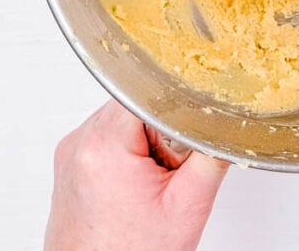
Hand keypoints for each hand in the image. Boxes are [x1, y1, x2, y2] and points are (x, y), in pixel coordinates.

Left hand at [45, 99, 228, 250]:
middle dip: (163, 128)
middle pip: (135, 104)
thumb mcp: (188, 206)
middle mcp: (79, 143)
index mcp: (104, 145)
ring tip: (153, 181)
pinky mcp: (70, 164)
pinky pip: (107, 137)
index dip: (175, 106)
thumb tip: (228, 124)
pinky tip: (137, 185)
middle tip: (172, 167)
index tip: (189, 129)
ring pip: (122, 120)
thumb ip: (210, 155)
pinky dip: (128, 152)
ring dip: (146, 140)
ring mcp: (71, 153)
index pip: (146, 92)